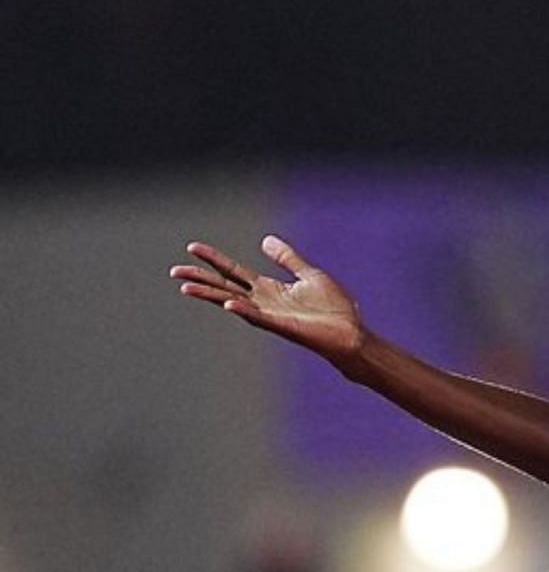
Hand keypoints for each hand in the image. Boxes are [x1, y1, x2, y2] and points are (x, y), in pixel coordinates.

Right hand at [171, 236, 366, 365]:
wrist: (350, 332)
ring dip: (210, 294)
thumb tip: (265, 239)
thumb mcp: (308, 274)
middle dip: (201, 277)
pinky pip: (257, 317)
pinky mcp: (281, 325)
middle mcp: (263, 301)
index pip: (234, 271)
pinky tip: (227, 303)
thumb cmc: (332, 308)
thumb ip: (287, 258)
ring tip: (186, 286)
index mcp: (269, 288)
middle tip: (175, 270)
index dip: (214, 259)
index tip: (192, 247)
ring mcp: (270, 314)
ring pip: (232, 301)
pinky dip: (242, 310)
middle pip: (225, 286)